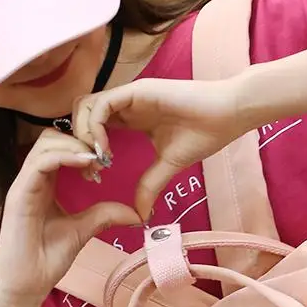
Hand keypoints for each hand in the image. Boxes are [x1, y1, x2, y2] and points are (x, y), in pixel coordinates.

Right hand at [0, 128, 140, 304]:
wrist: (26, 284)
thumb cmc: (47, 259)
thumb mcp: (83, 230)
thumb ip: (104, 215)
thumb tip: (135, 213)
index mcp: (44, 184)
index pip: (59, 147)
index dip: (83, 146)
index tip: (106, 160)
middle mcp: (31, 180)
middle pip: (51, 137)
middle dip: (80, 140)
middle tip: (104, 158)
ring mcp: (23, 185)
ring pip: (45, 144)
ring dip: (74, 146)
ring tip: (97, 161)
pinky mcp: (19, 195)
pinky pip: (39, 164)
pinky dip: (64, 157)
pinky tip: (86, 164)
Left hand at [72, 77, 250, 220]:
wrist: (228, 114)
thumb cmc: (205, 133)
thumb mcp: (170, 164)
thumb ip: (151, 184)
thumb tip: (141, 215)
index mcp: (131, 117)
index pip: (95, 127)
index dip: (89, 150)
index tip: (96, 175)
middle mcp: (125, 104)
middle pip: (82, 114)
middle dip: (78, 142)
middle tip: (90, 168)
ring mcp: (129, 96)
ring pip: (85, 106)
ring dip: (83, 134)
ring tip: (97, 159)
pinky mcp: (136, 91)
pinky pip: (101, 105)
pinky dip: (95, 127)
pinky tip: (106, 149)